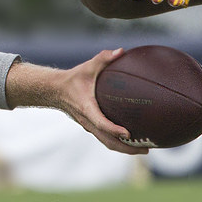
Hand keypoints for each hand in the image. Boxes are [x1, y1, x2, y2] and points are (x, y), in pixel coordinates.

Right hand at [6, 49, 149, 154]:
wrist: (55, 91)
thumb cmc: (72, 79)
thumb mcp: (87, 67)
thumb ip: (103, 58)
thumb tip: (121, 51)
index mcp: (87, 108)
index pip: (100, 123)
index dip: (114, 129)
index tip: (128, 133)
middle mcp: (88, 121)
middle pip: (107, 141)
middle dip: (126, 148)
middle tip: (146, 150)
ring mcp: (89, 126)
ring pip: (107, 143)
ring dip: (124, 149)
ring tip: (143, 150)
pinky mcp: (90, 126)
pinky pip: (105, 138)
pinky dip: (118, 142)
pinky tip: (132, 140)